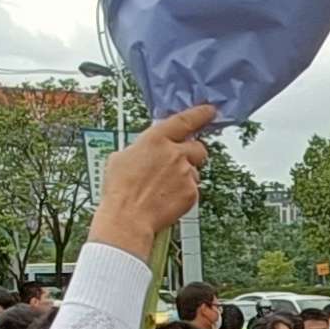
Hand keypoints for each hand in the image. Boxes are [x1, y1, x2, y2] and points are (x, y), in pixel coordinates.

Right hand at [86, 105, 216, 253]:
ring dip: (185, 176)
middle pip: (198, 147)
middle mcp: (175, 153)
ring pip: (194, 171)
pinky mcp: (192, 192)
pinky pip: (193, 189)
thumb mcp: (121, 157)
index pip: (185, 120)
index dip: (200, 114)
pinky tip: (166, 199)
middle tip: (179, 164)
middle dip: (192, 154)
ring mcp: (186, 173)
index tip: (209, 110)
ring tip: (163, 188)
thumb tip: (147, 148)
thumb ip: (141, 148)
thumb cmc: (120, 190)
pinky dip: (183, 194)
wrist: (127, 218)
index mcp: (156, 139)